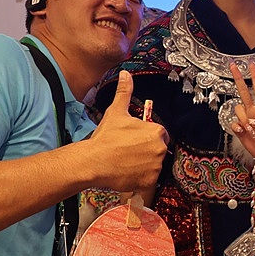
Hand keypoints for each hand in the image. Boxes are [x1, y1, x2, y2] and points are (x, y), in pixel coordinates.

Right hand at [85, 70, 167, 196]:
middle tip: (128, 153)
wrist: (94, 161)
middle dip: (146, 152)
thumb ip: (124, 92)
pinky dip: (141, 180)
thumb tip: (125, 74)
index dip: (145, 138)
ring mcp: (156, 167)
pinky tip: (128, 174)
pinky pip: (149, 182)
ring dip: (144, 166)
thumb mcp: (116, 112)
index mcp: (156, 131)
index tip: (133, 142)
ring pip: (154, 166)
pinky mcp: (149, 182)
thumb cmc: (105, 137)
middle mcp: (160, 149)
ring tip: (127, 163)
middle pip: (158, 151)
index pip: (158, 135)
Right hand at [229, 59, 254, 163]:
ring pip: (238, 109)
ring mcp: (244, 118)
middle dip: (238, 78)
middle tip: (233, 65)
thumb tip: (251, 121)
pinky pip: (234, 124)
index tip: (251, 64)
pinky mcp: (238, 127)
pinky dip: (239, 129)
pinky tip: (245, 133)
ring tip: (252, 130)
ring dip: (244, 119)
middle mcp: (252, 110)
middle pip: (243, 91)